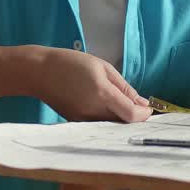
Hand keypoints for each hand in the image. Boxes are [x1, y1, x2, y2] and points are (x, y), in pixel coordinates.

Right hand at [33, 47, 152, 122]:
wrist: (40, 72)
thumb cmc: (71, 64)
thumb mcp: (103, 67)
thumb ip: (124, 87)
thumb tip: (142, 103)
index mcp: (102, 94)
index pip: (131, 114)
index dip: (144, 114)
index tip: (149, 109)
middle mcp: (93, 111)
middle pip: (123, 122)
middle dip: (134, 116)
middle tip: (139, 105)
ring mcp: (83, 119)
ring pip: (111, 125)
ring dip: (121, 118)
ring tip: (121, 104)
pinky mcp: (76, 122)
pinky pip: (99, 124)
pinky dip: (108, 118)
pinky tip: (106, 107)